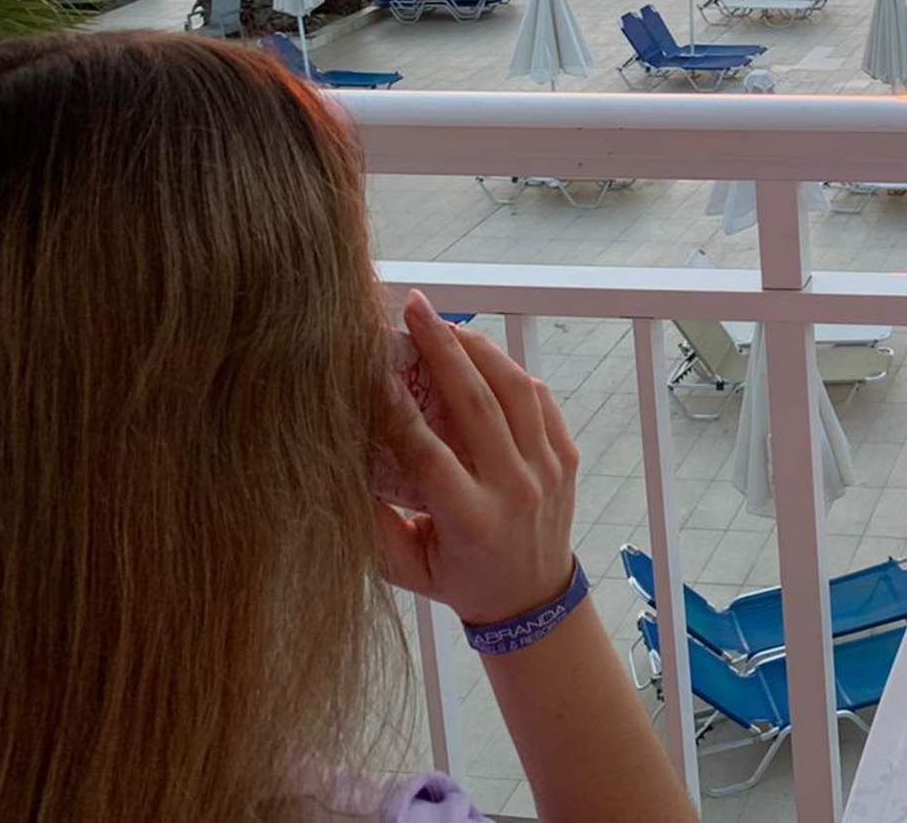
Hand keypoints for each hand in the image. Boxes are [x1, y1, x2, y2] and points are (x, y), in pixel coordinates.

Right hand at [374, 290, 579, 625]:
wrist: (532, 599)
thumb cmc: (457, 579)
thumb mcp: (405, 567)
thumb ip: (372, 524)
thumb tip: (340, 465)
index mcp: (471, 520)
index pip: (429, 451)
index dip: (397, 408)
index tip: (371, 368)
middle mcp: (515, 490)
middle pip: (477, 403)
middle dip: (442, 348)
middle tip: (414, 308)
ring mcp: (548, 469)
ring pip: (515, 390)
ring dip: (479, 348)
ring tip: (445, 324)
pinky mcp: (566, 456)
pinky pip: (539, 400)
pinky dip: (510, 371)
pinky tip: (480, 354)